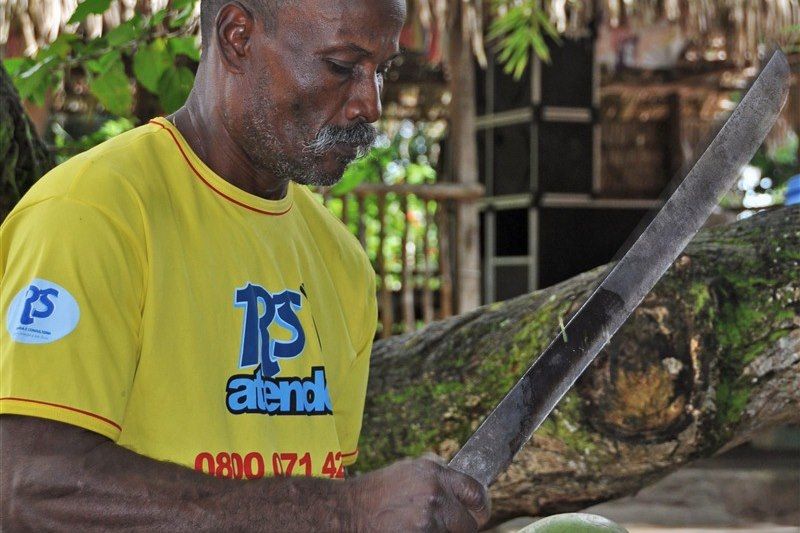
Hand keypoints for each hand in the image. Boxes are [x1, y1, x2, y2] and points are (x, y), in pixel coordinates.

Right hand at [348, 457, 490, 531]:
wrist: (347, 511)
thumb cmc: (376, 493)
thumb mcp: (408, 470)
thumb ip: (437, 475)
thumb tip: (462, 485)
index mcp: (433, 473)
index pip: (476, 492)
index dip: (480, 505)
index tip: (477, 512)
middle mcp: (434, 494)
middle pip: (470, 523)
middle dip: (462, 527)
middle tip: (448, 526)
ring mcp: (428, 519)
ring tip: (418, 527)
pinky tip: (410, 531)